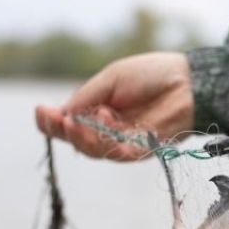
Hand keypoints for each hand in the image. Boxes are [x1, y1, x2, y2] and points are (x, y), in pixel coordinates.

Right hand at [35, 52, 193, 160]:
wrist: (188, 81)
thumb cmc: (151, 75)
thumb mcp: (111, 79)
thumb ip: (86, 96)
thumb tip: (60, 113)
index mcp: (96, 111)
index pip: (67, 123)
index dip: (51, 122)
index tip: (41, 110)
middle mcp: (107, 130)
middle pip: (76, 141)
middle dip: (61, 131)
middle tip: (55, 118)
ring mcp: (123, 142)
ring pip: (93, 150)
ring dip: (80, 137)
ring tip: (75, 121)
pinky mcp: (142, 151)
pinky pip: (117, 153)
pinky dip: (106, 138)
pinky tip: (105, 117)